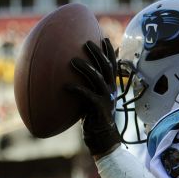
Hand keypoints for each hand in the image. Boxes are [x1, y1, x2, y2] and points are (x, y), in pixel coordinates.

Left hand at [65, 39, 122, 156]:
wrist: (102, 139)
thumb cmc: (94, 119)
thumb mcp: (93, 100)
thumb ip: (89, 88)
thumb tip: (74, 78)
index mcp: (111, 86)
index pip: (113, 65)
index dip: (109, 51)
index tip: (103, 38)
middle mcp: (111, 90)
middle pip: (106, 66)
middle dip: (97, 53)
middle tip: (86, 42)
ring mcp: (106, 98)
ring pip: (97, 78)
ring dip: (85, 68)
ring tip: (73, 60)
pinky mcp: (99, 108)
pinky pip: (87, 95)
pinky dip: (77, 89)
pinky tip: (66, 86)